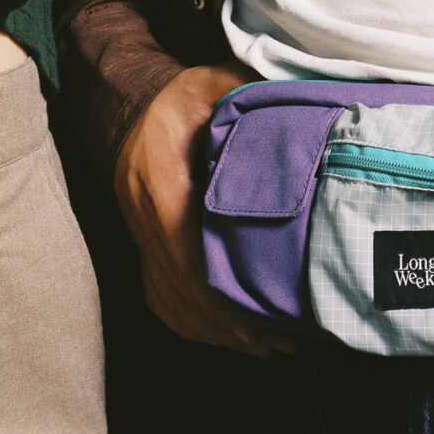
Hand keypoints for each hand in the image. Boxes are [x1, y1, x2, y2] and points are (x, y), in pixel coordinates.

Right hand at [114, 63, 298, 359]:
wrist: (134, 101)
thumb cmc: (185, 96)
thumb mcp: (216, 85)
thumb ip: (250, 101)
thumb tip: (300, 112)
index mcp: (160, 181)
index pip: (185, 255)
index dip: (221, 295)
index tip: (265, 318)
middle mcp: (143, 214)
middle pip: (180, 289)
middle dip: (230, 324)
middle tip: (284, 344)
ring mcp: (139, 231)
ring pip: (170, 299)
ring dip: (215, 330)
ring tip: (266, 348)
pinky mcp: (144, 242)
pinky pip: (160, 294)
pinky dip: (191, 321)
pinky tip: (226, 336)